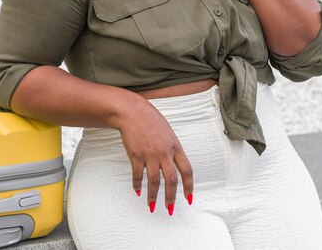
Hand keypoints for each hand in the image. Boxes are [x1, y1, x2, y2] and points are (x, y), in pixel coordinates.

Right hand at [116, 97, 192, 213]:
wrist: (132, 112)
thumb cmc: (150, 120)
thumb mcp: (168, 132)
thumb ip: (173, 148)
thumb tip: (175, 164)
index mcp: (176, 147)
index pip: (187, 171)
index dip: (189, 187)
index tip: (189, 198)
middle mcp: (165, 152)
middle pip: (172, 180)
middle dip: (171, 197)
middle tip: (170, 209)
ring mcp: (150, 154)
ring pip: (155, 181)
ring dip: (153, 196)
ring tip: (152, 206)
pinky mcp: (136, 155)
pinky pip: (138, 175)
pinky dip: (137, 185)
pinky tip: (137, 190)